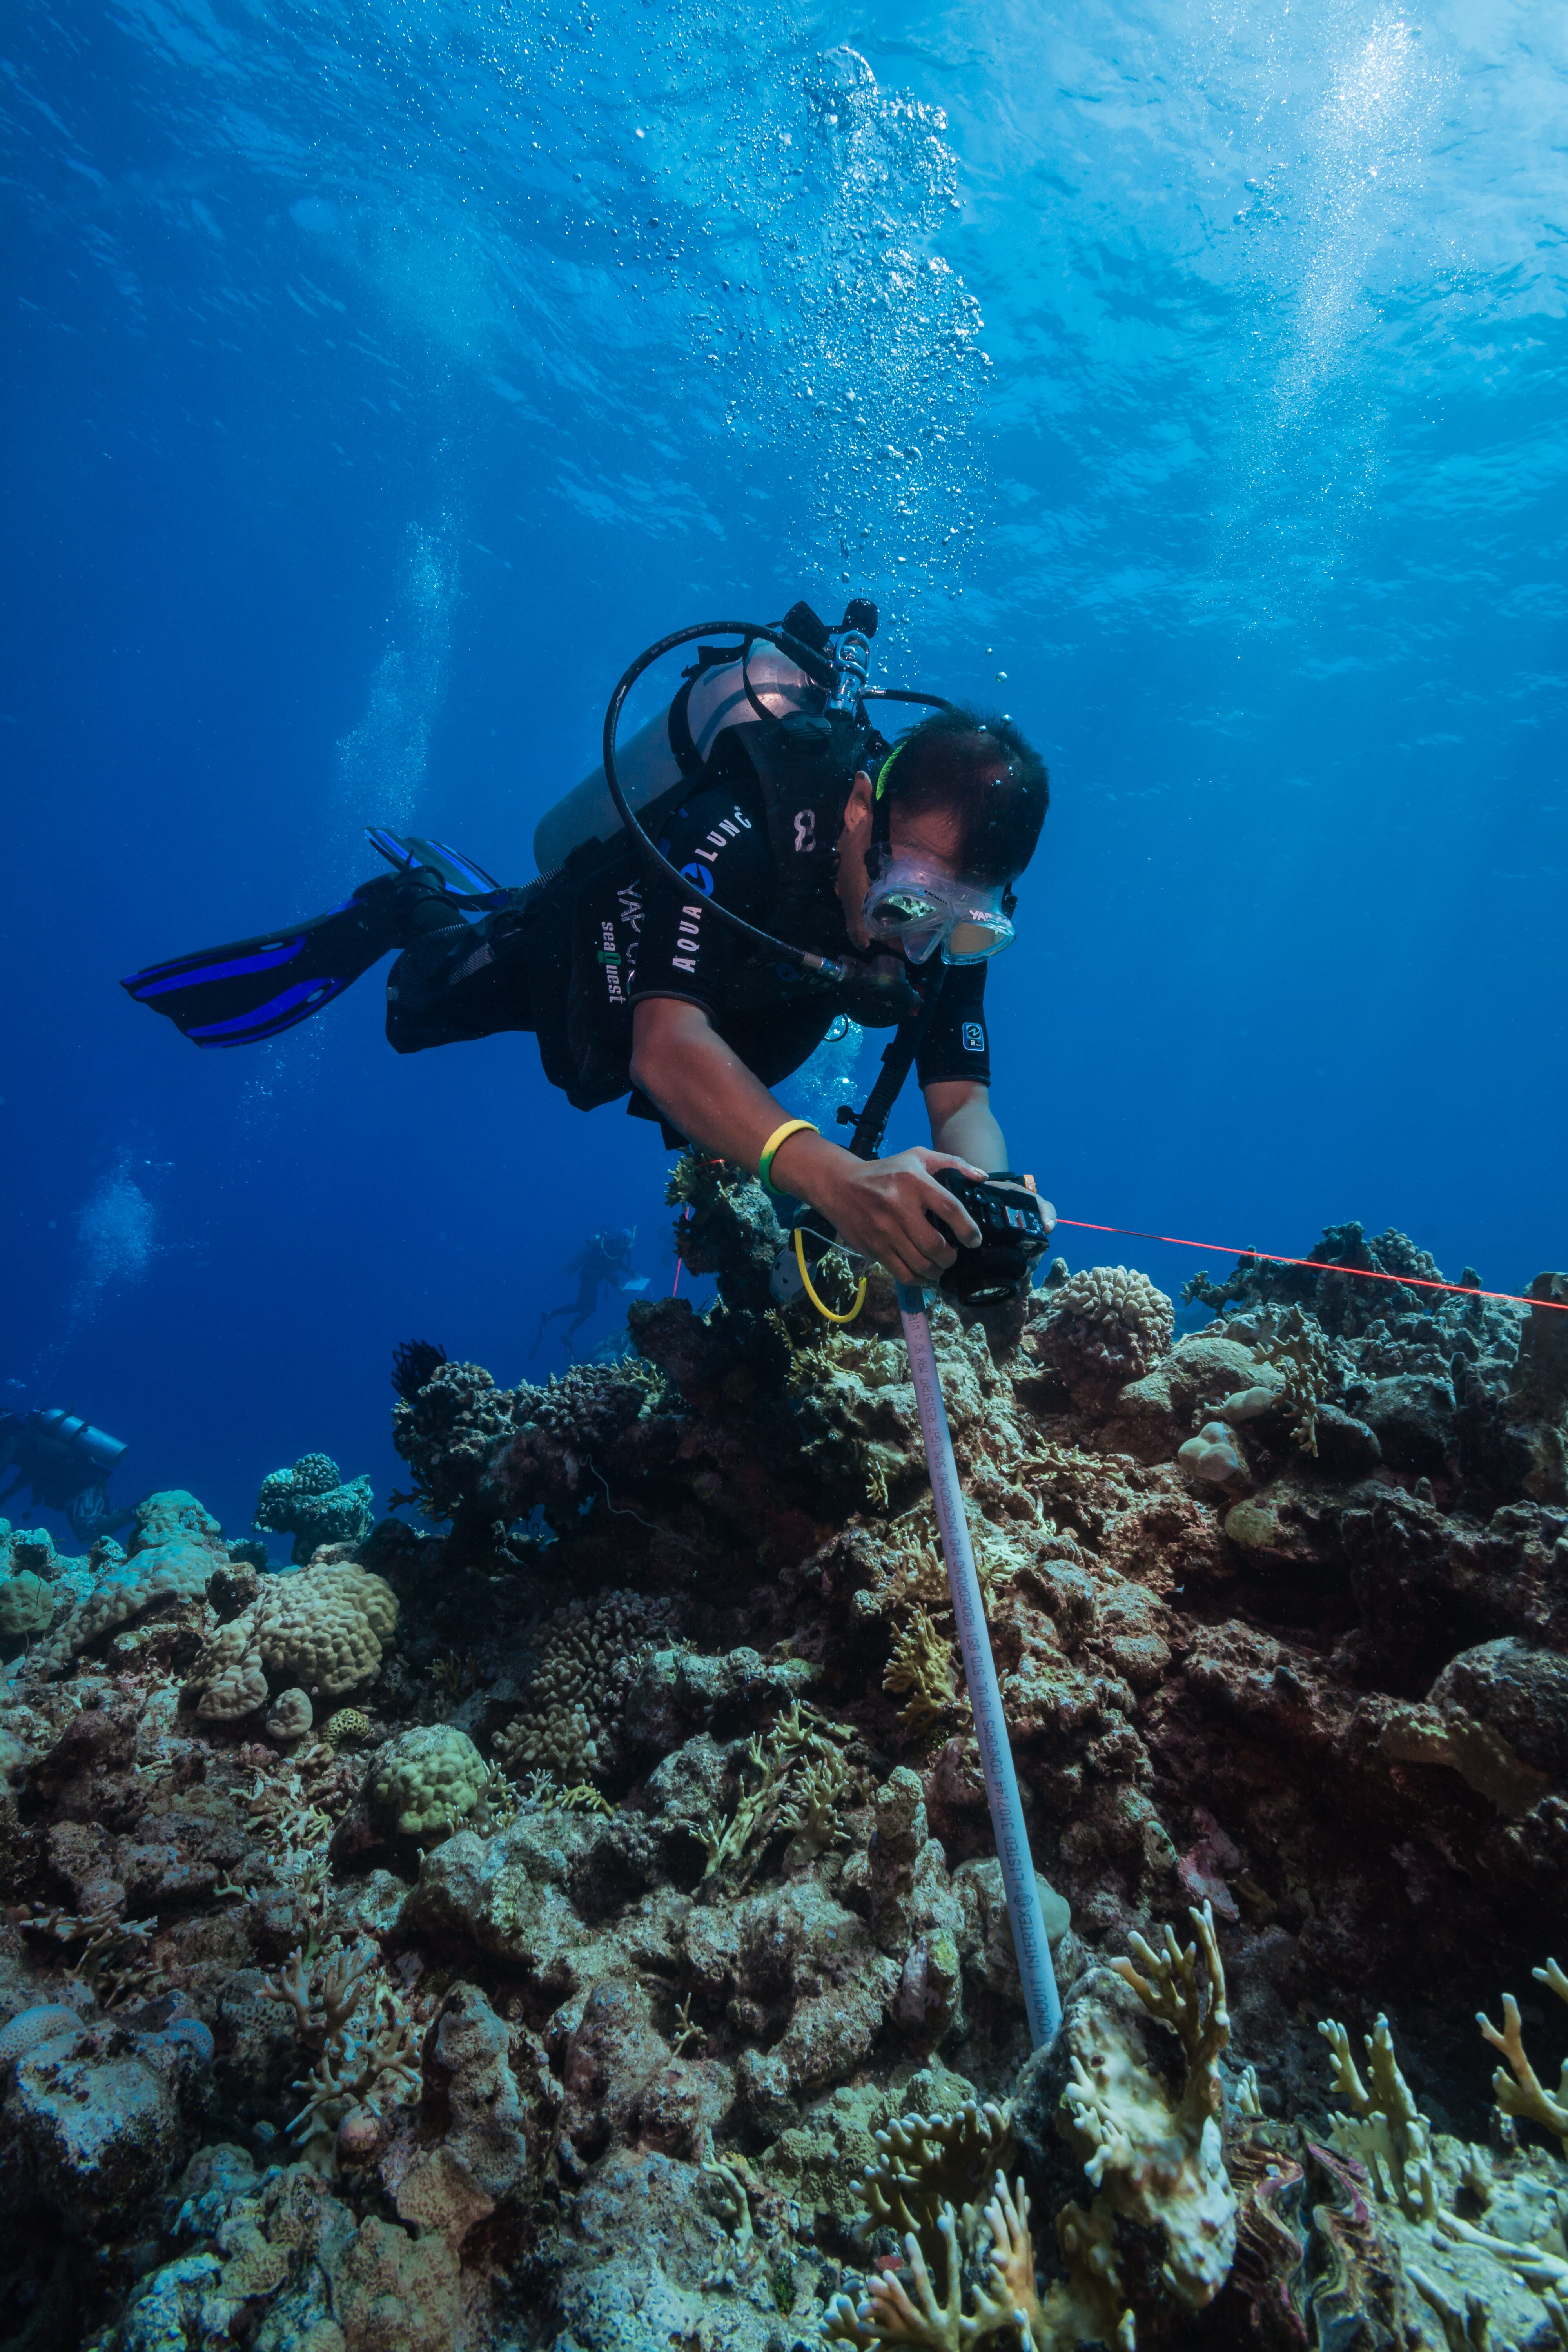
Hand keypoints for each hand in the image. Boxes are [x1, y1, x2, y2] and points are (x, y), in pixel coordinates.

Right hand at [813, 1148, 987, 1286]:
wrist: (839, 1184)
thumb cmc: (885, 1171)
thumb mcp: (917, 1156)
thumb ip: (952, 1163)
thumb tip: (982, 1177)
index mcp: (914, 1181)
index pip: (949, 1208)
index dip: (967, 1228)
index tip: (974, 1240)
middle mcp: (898, 1206)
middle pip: (934, 1245)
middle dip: (950, 1258)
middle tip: (953, 1256)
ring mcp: (883, 1230)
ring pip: (919, 1264)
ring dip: (935, 1272)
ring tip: (938, 1266)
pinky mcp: (872, 1246)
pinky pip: (901, 1273)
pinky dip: (917, 1279)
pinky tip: (921, 1273)